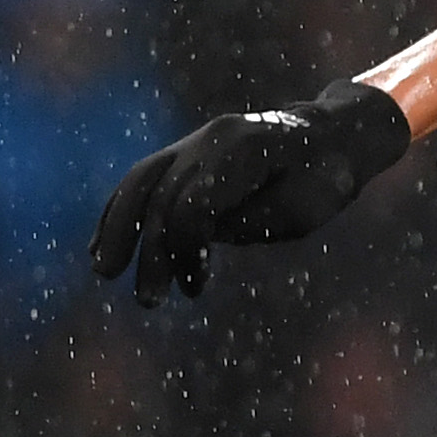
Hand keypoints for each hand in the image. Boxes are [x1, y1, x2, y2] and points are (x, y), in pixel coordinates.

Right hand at [89, 80, 415, 298]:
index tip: (194, 286)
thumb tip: (201, 237)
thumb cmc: (327, 177)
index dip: (186, 247)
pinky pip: (143, 180)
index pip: (194, 202)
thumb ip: (254, 221)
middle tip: (148, 301)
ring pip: (139, 182)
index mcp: (246, 148)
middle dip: (150, 252)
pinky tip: (104, 246)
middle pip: (161, 195)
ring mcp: (194, 142)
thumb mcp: (306, 207)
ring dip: (118, 230)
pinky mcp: (185, 154)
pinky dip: (120, 212)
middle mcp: (211, 139)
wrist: (332, 136)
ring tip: (104, 272)